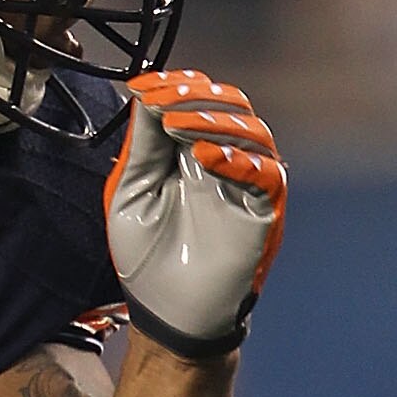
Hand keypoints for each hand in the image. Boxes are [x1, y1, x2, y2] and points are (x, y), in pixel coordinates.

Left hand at [105, 69, 286, 355]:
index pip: (196, 103)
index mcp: (190, 153)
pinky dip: (239, 160)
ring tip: (179, 126)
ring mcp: (245, 184)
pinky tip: (207, 157)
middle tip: (166, 100)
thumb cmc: (146, 256)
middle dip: (197, 97)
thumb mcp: (130, 193)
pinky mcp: (261, 211)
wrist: (166, 312)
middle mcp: (223, 161)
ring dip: (215, 121)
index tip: (147, 85)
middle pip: (230, 107)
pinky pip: (266, 175)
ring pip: (252, 132)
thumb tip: (143, 92)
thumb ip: (141, 146)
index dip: (176, 87)